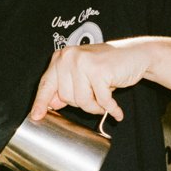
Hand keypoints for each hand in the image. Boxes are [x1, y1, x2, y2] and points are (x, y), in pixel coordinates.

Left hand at [31, 40, 152, 120]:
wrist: (135, 54)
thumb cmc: (108, 66)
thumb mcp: (83, 74)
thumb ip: (66, 86)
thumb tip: (51, 104)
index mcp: (61, 58)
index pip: (46, 84)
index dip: (41, 102)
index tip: (35, 116)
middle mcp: (69, 57)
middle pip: (66, 98)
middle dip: (83, 103)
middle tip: (96, 94)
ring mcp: (83, 63)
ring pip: (82, 101)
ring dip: (97, 106)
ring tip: (105, 97)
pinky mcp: (99, 71)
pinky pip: (101, 101)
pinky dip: (111, 108)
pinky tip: (116, 111)